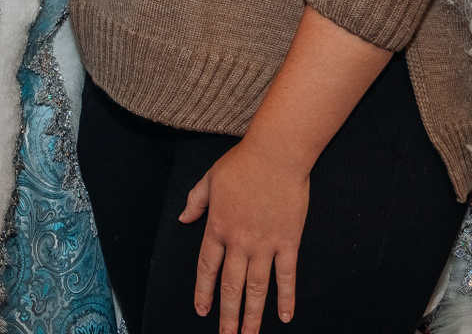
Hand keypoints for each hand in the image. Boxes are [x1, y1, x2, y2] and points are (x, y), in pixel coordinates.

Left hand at [181, 135, 310, 332]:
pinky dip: (286, 298)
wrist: (276, 154)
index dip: (204, 292)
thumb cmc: (242, 163)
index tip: (203, 311)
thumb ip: (195, 201)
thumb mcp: (209, 179)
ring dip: (253, 315)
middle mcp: (239, 241)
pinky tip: (285, 317)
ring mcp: (264, 244)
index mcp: (217, 227)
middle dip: (227, 315)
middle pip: (231, 286)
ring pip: (257, 288)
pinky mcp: (288, 242)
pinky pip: (287, 276)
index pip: (207, 268)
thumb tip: (182, 218)